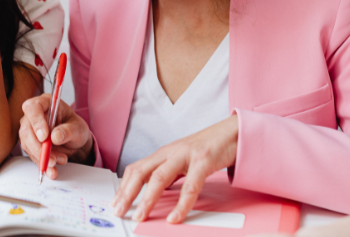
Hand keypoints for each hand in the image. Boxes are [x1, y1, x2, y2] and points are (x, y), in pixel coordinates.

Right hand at [19, 94, 94, 178]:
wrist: (74, 141)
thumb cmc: (75, 128)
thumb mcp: (78, 128)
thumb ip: (68, 131)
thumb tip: (55, 137)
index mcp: (44, 103)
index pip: (32, 107)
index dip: (36, 122)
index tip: (44, 137)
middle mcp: (33, 116)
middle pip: (26, 129)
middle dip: (38, 147)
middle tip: (52, 158)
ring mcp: (29, 130)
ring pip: (27, 144)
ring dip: (42, 157)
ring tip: (61, 161)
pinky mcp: (29, 144)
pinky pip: (32, 155)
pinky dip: (42, 164)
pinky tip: (52, 171)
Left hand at [113, 115, 238, 223]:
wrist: (233, 132)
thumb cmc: (208, 148)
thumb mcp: (183, 161)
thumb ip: (169, 174)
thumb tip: (155, 192)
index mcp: (163, 153)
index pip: (136, 169)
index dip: (123, 187)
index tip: (115, 203)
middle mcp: (170, 152)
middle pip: (140, 171)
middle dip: (127, 193)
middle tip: (119, 211)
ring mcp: (186, 155)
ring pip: (159, 177)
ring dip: (147, 199)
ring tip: (140, 216)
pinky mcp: (203, 160)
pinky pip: (190, 186)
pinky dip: (181, 204)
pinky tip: (175, 217)